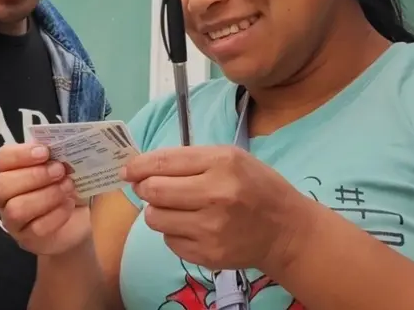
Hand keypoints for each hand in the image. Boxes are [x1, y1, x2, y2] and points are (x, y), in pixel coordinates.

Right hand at [0, 143, 89, 255]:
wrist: (77, 217)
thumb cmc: (65, 184)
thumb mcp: (64, 164)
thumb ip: (58, 153)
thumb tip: (63, 144)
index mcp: (9, 170)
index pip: (2, 159)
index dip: (21, 155)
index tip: (45, 152)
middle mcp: (3, 195)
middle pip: (2, 185)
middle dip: (34, 176)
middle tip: (60, 171)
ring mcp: (12, 220)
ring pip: (16, 209)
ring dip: (46, 196)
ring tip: (68, 187)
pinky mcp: (26, 238)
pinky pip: (36, 228)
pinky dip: (57, 214)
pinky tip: (69, 205)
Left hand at [122, 145, 311, 271]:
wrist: (285, 231)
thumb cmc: (257, 187)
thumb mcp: (231, 158)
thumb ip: (189, 160)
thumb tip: (142, 168)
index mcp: (221, 163)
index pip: (163, 163)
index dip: (138, 166)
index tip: (128, 170)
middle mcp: (215, 195)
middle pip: (153, 191)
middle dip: (145, 188)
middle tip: (150, 188)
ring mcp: (211, 228)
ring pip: (155, 219)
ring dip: (158, 211)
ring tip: (176, 208)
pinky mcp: (207, 254)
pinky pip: (169, 241)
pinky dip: (174, 232)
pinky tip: (192, 226)